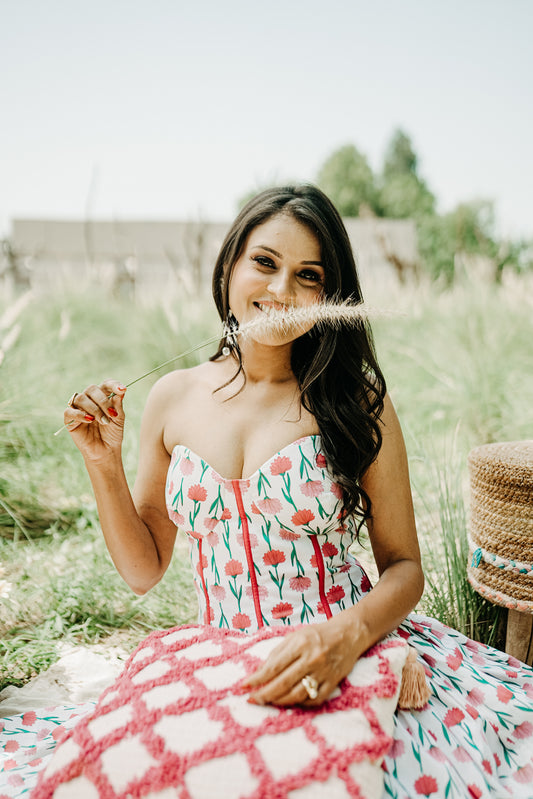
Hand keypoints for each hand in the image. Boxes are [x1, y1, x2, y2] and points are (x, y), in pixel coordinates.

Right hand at [63, 380, 126, 461]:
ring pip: (81, 398)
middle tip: (112, 414)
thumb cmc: (113, 434)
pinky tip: (89, 420)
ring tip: (103, 422)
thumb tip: (121, 391)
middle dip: (103, 401)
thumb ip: (118, 405)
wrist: (106, 451)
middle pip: (92, 389)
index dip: (113, 384)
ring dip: (94, 409)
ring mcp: (79, 408)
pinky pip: (69, 411)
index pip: (105, 384)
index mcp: (103, 397)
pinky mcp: (70, 419)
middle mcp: (90, 400)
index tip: (122, 389)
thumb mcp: (119, 419)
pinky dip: (80, 414)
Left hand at [242, 619, 359, 706]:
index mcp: (300, 644)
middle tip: (251, 700)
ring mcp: (324, 673)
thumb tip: (259, 673)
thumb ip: (277, 653)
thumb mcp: (295, 636)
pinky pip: (314, 700)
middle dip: (264, 694)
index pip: (273, 667)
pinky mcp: (333, 683)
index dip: (257, 679)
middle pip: (283, 684)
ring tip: (267, 702)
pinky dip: (300, 703)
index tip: (243, 686)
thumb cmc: (317, 634)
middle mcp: (312, 659)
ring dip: (279, 701)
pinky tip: (290, 702)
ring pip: (296, 695)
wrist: (348, 635)